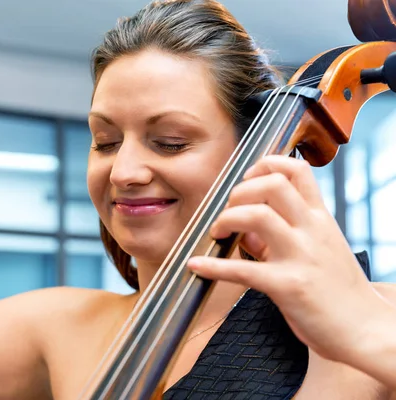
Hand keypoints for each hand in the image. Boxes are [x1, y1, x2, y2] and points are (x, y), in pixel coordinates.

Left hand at [187, 155, 388, 362]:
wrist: (366, 331)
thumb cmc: (339, 291)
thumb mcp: (318, 250)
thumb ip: (281, 235)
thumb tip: (243, 231)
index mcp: (320, 219)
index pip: (297, 170)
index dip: (265, 165)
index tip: (246, 180)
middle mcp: (312, 231)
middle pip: (273, 185)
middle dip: (240, 192)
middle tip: (228, 211)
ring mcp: (301, 257)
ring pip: (257, 216)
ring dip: (226, 219)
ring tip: (218, 233)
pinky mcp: (288, 287)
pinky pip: (242, 270)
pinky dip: (212, 267)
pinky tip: (196, 266)